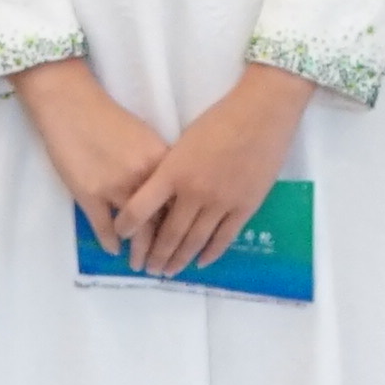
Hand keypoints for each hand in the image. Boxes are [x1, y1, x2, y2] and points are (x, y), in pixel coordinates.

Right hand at [12, 62, 174, 249]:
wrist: (71, 106)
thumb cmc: (109, 118)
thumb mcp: (145, 139)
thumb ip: (158, 167)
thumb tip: (170, 195)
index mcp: (161, 162)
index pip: (180, 202)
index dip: (184, 226)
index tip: (187, 241)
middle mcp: (143, 178)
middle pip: (161, 223)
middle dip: (164, 249)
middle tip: (166, 265)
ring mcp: (115, 189)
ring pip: (136, 232)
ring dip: (139, 253)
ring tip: (141, 265)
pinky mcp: (89, 196)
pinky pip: (105, 229)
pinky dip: (111, 242)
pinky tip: (114, 249)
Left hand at [123, 69, 314, 278]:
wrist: (263, 112)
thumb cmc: (220, 120)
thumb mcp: (184, 143)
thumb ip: (171, 172)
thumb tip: (160, 199)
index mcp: (173, 172)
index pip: (139, 209)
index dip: (126, 227)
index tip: (121, 236)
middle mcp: (193, 193)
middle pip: (168, 234)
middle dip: (154, 255)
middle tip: (147, 268)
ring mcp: (221, 203)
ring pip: (194, 242)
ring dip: (179, 260)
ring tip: (168, 272)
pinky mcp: (245, 207)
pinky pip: (224, 238)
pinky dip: (210, 254)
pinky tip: (200, 262)